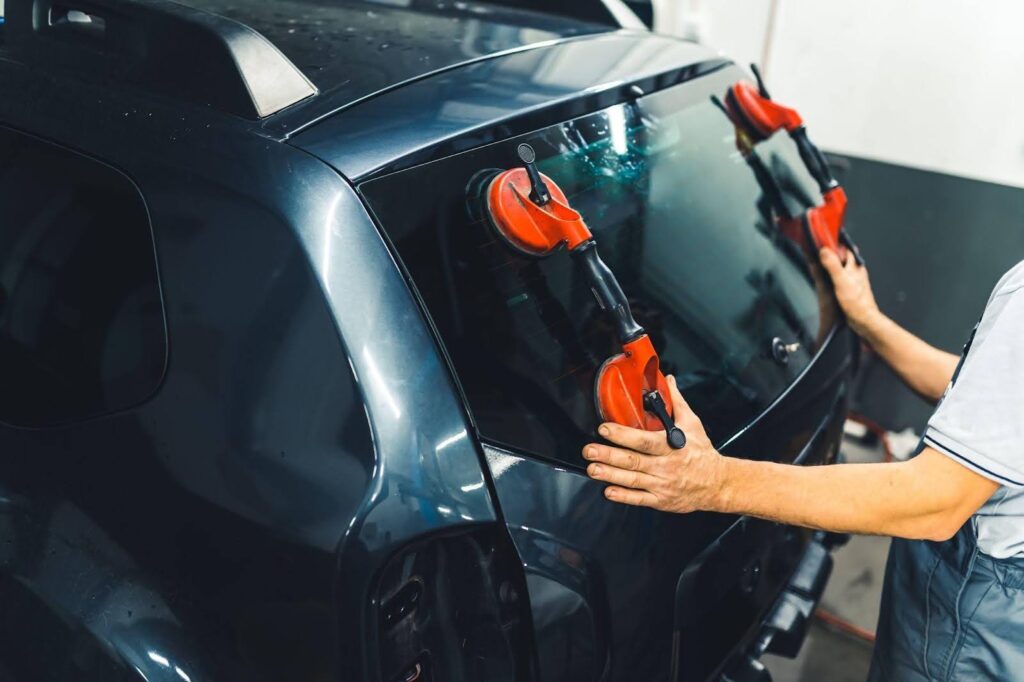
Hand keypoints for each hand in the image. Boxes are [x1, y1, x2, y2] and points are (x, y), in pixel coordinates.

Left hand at [583, 376, 726, 512]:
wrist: (718, 483)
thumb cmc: (702, 452)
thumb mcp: (692, 424)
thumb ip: (676, 402)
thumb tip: (667, 380)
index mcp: (671, 446)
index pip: (644, 440)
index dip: (623, 435)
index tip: (604, 428)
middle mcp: (665, 466)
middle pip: (633, 460)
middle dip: (608, 455)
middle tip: (589, 450)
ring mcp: (662, 485)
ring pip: (632, 480)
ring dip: (610, 475)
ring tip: (592, 468)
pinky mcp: (661, 500)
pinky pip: (639, 499)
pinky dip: (623, 496)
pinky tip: (608, 491)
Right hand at [818, 247, 881, 336]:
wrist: (863, 319)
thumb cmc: (856, 303)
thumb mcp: (841, 281)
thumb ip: (832, 265)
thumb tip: (824, 251)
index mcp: (855, 266)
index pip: (845, 248)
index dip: (835, 244)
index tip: (823, 242)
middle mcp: (856, 271)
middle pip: (843, 257)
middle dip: (832, 255)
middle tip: (819, 254)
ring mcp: (853, 280)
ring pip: (842, 268)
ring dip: (832, 266)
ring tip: (820, 266)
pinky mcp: (850, 289)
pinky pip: (840, 278)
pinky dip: (833, 277)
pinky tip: (827, 282)